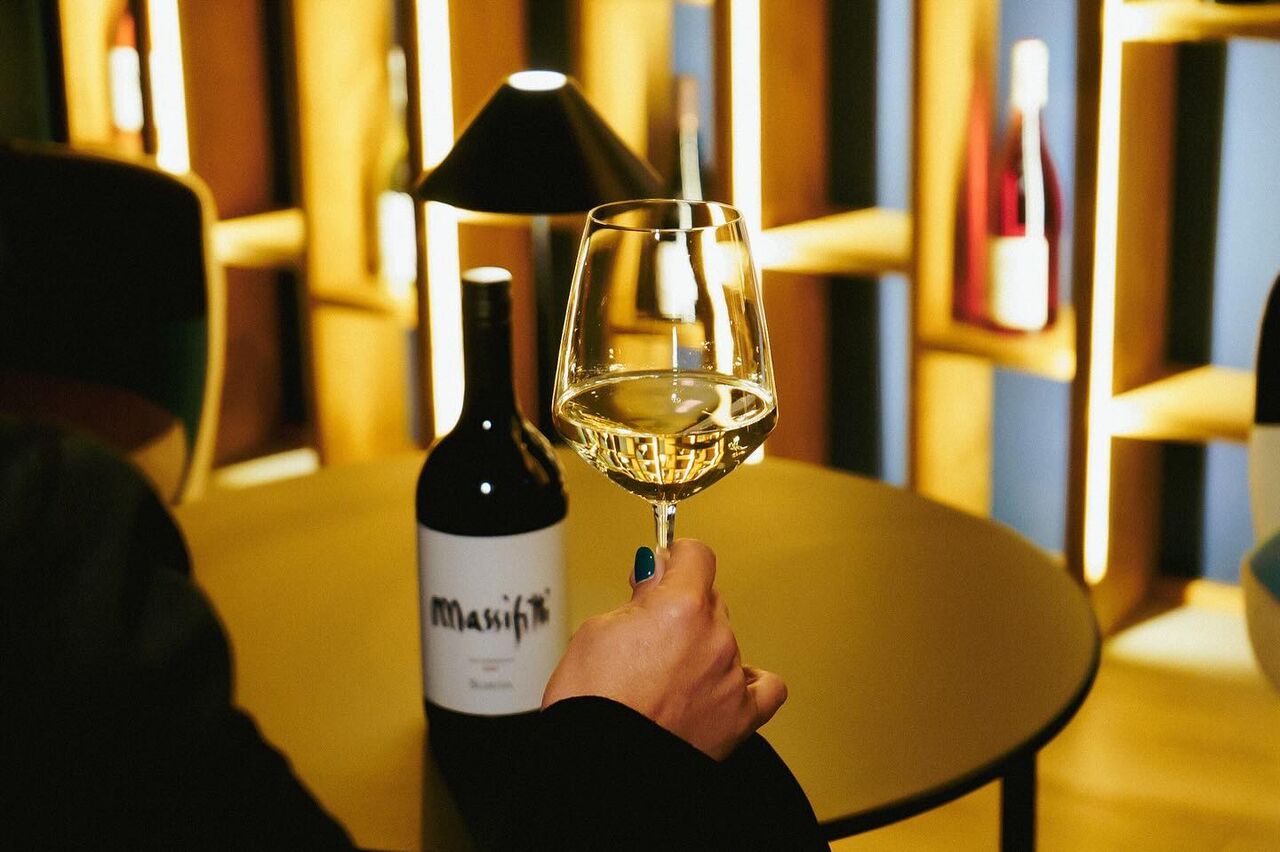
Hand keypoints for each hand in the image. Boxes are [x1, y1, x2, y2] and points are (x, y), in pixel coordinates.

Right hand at [542, 538, 786, 760]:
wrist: (596, 767)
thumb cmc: (590, 706)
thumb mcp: (597, 629)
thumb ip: (639, 599)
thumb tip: (655, 577)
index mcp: (682, 607)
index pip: (697, 555)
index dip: (676, 558)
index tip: (663, 568)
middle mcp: (715, 638)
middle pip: (711, 600)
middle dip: (682, 607)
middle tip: (649, 631)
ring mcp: (730, 679)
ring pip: (726, 641)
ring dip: (703, 647)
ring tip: (667, 676)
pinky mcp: (740, 718)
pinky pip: (764, 689)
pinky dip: (748, 682)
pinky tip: (723, 684)